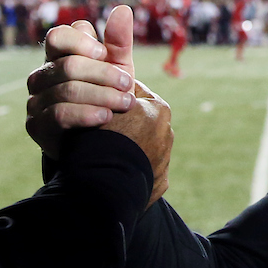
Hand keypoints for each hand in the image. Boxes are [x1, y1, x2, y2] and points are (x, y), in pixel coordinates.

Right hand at [27, 5, 136, 159]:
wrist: (97, 142)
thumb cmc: (106, 97)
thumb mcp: (116, 69)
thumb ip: (118, 42)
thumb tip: (123, 9)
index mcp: (57, 57)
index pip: (58, 36)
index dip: (82, 42)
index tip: (105, 54)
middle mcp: (41, 76)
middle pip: (68, 65)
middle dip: (103, 74)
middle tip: (128, 85)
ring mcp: (35, 101)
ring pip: (66, 90)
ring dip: (102, 96)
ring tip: (126, 104)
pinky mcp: (36, 126)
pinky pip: (59, 114)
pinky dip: (86, 114)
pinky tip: (106, 117)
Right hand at [103, 79, 171, 207]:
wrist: (104, 183)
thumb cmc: (99, 138)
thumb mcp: (102, 105)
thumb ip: (111, 94)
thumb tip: (110, 84)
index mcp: (158, 108)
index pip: (134, 92)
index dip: (114, 96)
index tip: (99, 103)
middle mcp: (167, 132)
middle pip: (142, 120)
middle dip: (126, 123)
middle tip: (102, 129)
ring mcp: (165, 159)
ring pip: (145, 146)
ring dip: (130, 147)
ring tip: (107, 153)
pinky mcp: (159, 182)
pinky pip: (144, 169)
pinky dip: (132, 169)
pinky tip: (115, 170)